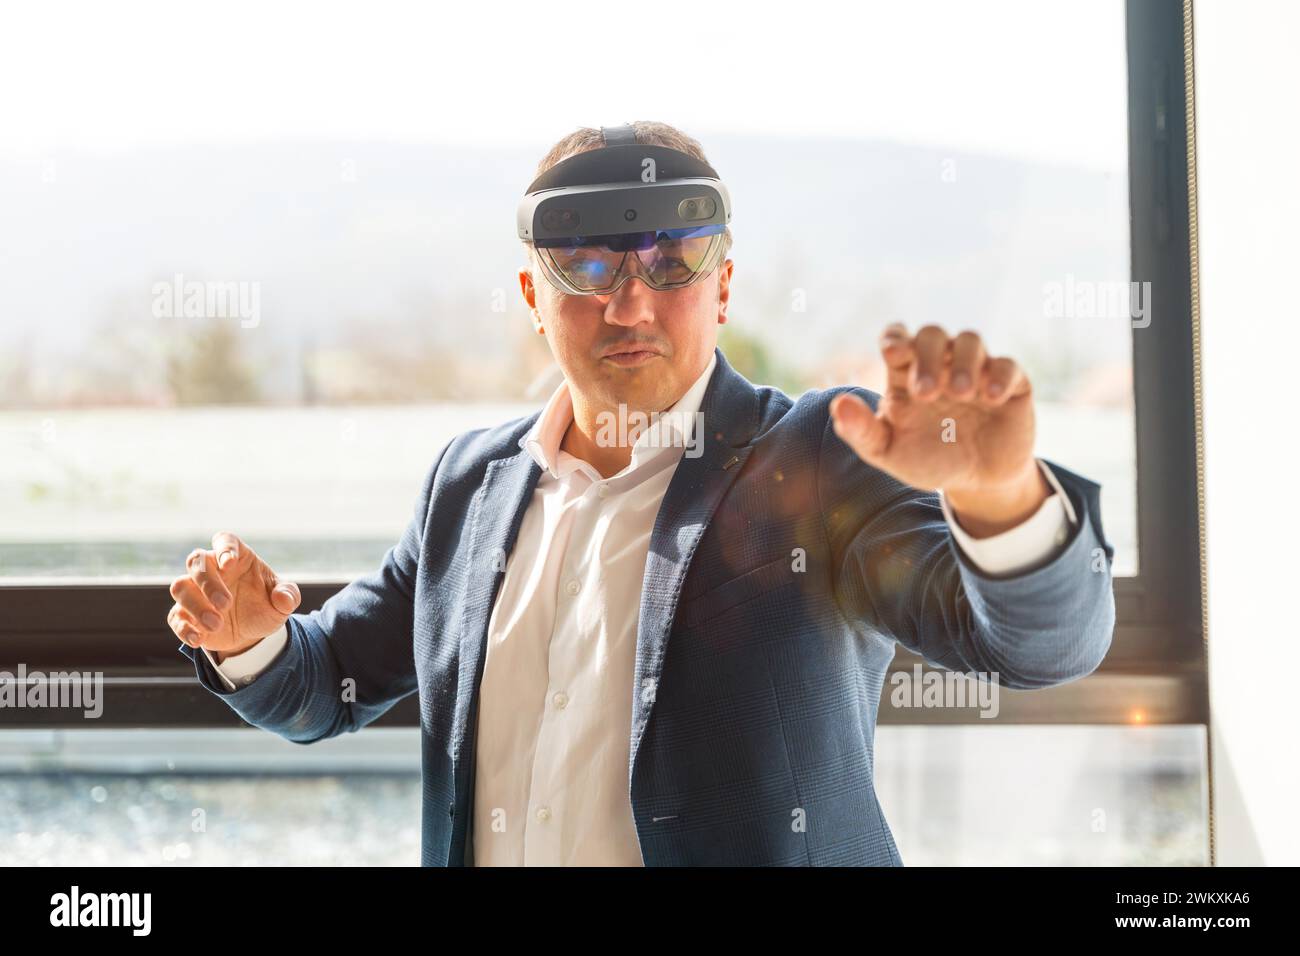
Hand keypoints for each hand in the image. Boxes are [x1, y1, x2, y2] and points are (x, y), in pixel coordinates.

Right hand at [166, 532, 300, 660]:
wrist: (254, 633)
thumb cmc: (267, 606)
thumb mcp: (284, 601)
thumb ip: (288, 596)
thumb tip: (284, 598)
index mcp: (237, 557)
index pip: (225, 540)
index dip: (224, 548)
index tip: (229, 562)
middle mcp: (213, 570)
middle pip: (196, 561)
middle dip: (208, 582)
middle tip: (225, 604)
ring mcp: (196, 591)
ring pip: (180, 586)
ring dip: (195, 605)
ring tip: (216, 624)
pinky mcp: (186, 614)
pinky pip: (174, 616)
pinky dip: (183, 627)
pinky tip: (198, 638)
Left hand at [829, 324, 1049, 535]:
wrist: (977, 483)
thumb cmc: (928, 461)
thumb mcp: (889, 453)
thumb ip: (861, 431)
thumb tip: (838, 405)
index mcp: (907, 375)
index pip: (898, 339)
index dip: (895, 338)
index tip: (894, 353)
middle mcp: (941, 365)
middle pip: (932, 335)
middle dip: (928, 356)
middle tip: (925, 393)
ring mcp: (976, 371)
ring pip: (970, 340)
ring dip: (964, 362)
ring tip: (961, 394)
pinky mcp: (1010, 384)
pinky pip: (1008, 365)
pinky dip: (1000, 375)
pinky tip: (991, 397)